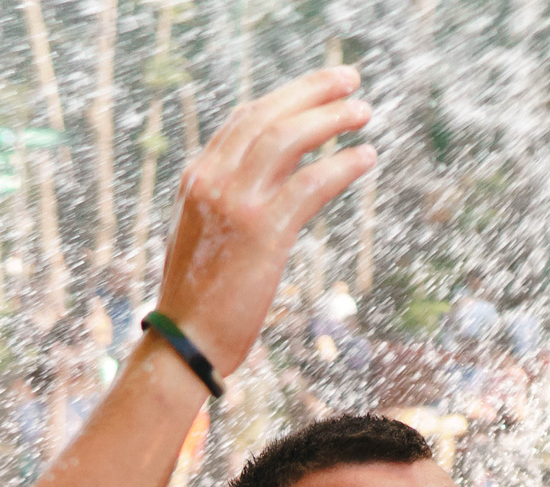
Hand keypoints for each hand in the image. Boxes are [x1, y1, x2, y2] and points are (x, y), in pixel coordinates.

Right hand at [155, 68, 377, 377]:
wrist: (184, 343)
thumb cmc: (200, 299)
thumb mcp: (206, 235)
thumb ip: (231, 202)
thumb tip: (274, 183)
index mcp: (198, 178)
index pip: (246, 119)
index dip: (287, 97)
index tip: (319, 87)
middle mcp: (213, 181)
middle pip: (269, 116)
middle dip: (313, 91)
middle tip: (351, 79)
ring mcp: (235, 204)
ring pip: (288, 139)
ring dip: (331, 119)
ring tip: (363, 113)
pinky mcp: (262, 233)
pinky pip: (310, 184)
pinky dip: (342, 165)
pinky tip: (365, 157)